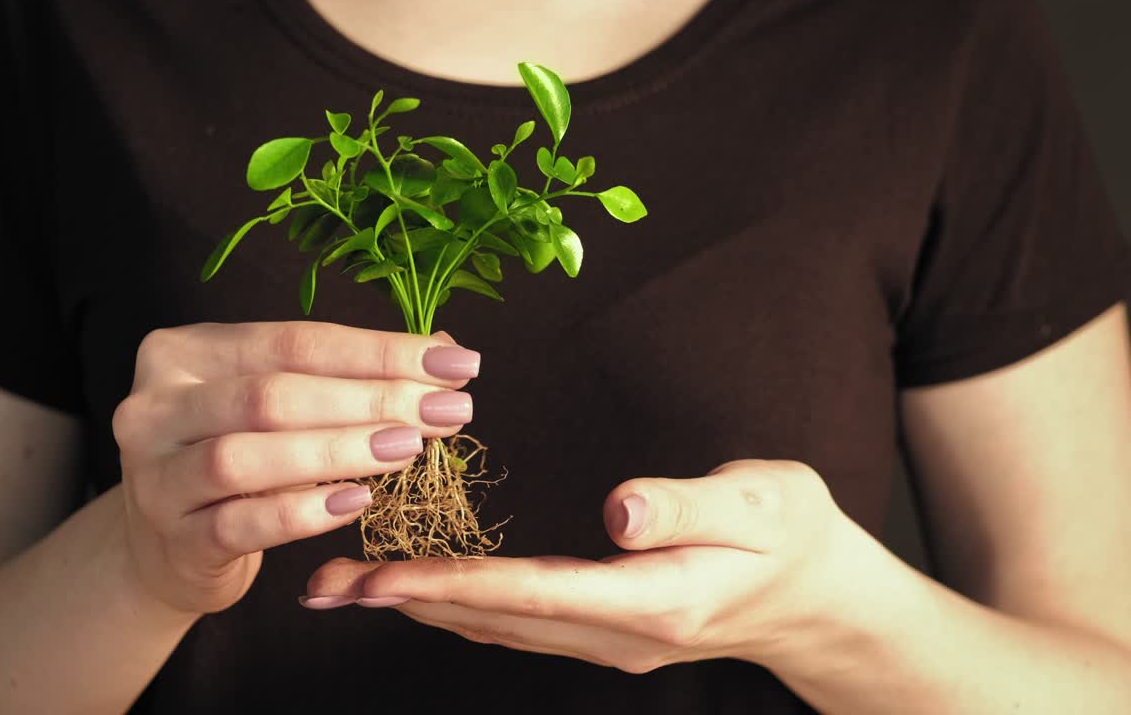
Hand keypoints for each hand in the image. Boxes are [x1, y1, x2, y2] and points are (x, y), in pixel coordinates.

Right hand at [113, 321, 480, 614]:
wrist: (168, 548)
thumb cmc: (240, 460)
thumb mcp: (277, 405)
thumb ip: (345, 375)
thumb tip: (446, 352)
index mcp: (185, 352)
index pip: (295, 342)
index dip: (380, 352)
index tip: (456, 364)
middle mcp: (156, 407)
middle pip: (273, 395)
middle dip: (371, 399)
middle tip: (446, 410)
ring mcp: (154, 477)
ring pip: (247, 457)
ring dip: (339, 450)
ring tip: (408, 449)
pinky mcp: (173, 540)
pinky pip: (241, 523)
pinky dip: (304, 512)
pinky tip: (356, 501)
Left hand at [304, 459, 870, 672]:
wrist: (817, 597)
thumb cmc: (791, 533)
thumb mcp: (761, 500)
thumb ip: (688, 503)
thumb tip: (620, 511)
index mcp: (655, 599)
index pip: (536, 590)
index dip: (454, 584)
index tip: (382, 575)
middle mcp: (620, 632)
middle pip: (497, 618)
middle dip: (407, 601)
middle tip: (325, 586)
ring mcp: (608, 640)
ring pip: (497, 628)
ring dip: (420, 609)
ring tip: (347, 589)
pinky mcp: (603, 631)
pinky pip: (516, 623)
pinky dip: (459, 607)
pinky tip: (421, 592)